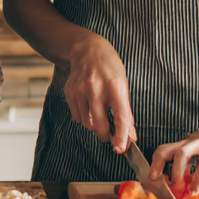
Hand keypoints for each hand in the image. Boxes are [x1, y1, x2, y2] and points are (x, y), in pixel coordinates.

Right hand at [64, 34, 136, 153]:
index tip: (121, 149)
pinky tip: (88, 108)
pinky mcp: (70, 92)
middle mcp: (95, 88)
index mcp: (115, 86)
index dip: (121, 136)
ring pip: (86, 122)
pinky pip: (77, 116)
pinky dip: (84, 118)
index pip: (120, 118)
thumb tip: (129, 136)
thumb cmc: (110, 68)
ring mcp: (80, 90)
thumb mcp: (123, 86)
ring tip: (99, 116)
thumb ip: (126, 112)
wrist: (87, 50)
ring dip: (94, 126)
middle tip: (109, 136)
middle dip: (105, 135)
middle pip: (99, 124)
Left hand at [150, 117, 198, 193]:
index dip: (157, 163)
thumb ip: (186, 155)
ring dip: (197, 180)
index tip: (152, 177)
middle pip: (182, 154)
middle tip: (175, 187)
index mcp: (188, 141)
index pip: (166, 149)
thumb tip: (173, 177)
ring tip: (193, 193)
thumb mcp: (196, 141)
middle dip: (176, 172)